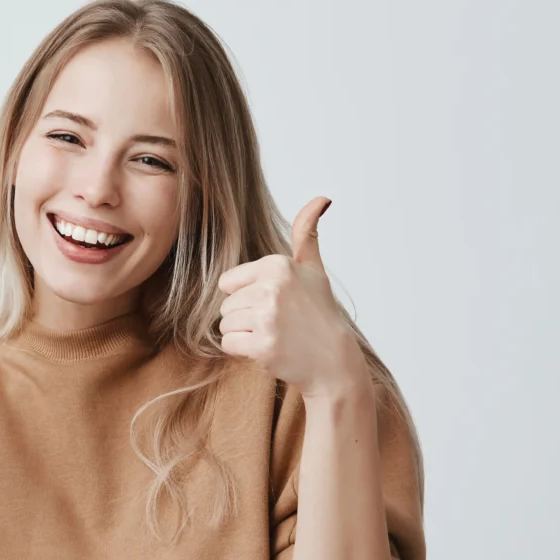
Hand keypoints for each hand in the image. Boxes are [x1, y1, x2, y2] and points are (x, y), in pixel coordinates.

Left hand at [216, 197, 365, 399]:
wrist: (333, 361)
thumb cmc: (319, 314)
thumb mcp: (313, 270)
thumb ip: (306, 233)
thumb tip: (321, 198)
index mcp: (277, 265)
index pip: (228, 282)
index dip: (245, 296)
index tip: (273, 304)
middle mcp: (272, 287)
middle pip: (226, 305)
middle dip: (245, 318)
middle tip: (276, 323)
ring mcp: (267, 317)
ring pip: (225, 325)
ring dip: (244, 335)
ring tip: (273, 335)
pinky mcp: (262, 346)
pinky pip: (229, 344)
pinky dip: (243, 351)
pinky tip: (268, 349)